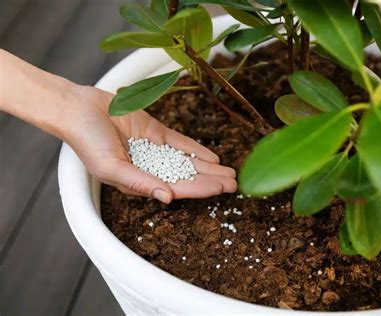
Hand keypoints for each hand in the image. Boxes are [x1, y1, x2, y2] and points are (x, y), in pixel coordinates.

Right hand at [61, 86, 236, 202]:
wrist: (79, 110)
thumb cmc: (87, 142)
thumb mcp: (111, 167)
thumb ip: (139, 183)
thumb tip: (167, 197)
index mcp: (139, 182)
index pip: (178, 188)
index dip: (201, 189)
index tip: (222, 189)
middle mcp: (150, 168)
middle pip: (187, 177)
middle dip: (211, 181)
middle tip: (235, 183)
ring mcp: (154, 150)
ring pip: (187, 161)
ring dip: (208, 167)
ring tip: (230, 172)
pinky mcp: (155, 132)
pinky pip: (180, 143)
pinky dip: (195, 149)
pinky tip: (212, 156)